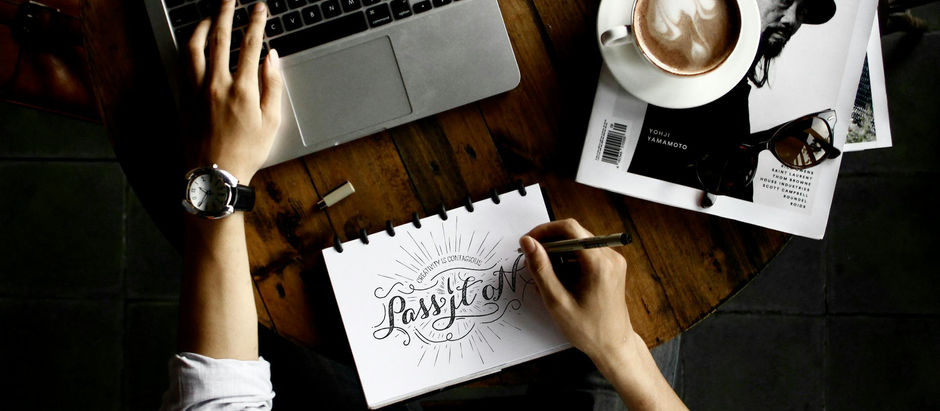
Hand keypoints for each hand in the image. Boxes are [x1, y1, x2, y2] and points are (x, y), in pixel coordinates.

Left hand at [183, 0, 282, 182]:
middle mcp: (216, 84)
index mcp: (242, 90)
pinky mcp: (184, 97)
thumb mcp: (272, 121)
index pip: (250, 44)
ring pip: (195, 46)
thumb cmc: (246, 152)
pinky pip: (184, 63)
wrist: (215, 175)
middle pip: (219, 37)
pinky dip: (190, 47)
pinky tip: (195, 42)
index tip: (260, 8)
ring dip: (203, 25)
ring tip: (210, 15)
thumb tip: (272, 58)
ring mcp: (196, 89)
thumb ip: (273, 85)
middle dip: (226, 11)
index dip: (256, 22)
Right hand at [519, 219, 634, 361]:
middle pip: (574, 234)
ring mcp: (613, 261)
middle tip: (532, 262)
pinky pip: (586, 254)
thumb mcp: (557, 301)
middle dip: (550, 244)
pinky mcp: (611, 267)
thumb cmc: (588, 329)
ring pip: (578, 243)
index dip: (544, 231)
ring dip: (558, 255)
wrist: (614, 346)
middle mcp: (610, 256)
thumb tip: (527, 242)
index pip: (569, 228)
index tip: (529, 243)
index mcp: (599, 263)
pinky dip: (569, 262)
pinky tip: (560, 282)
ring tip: (546, 278)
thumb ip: (541, 269)